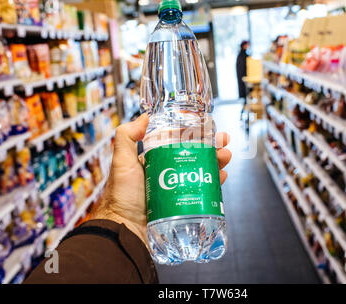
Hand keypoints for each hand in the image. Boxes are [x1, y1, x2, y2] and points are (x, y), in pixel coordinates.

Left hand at [92, 114, 231, 246]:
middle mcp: (168, 172)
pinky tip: (221, 176)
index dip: (195, 134)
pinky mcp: (184, 204)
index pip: (179, 142)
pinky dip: (214, 183)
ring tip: (225, 157)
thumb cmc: (120, 196)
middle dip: (212, 147)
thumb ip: (126, 137)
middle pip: (195, 155)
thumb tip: (144, 117)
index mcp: (155, 160)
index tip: (208, 128)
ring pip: (202, 171)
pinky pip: (203, 191)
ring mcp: (178, 188)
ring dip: (216, 162)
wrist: (125, 229)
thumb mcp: (121, 162)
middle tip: (223, 143)